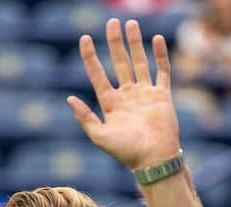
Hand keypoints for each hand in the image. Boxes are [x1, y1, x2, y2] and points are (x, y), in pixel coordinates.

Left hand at [67, 19, 180, 171]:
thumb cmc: (126, 151)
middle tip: (112, 22)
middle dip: (114, 43)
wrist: (154, 159)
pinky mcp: (162, 96)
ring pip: (139, 62)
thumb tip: (69, 98)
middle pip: (119, 62)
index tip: (84, 38)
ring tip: (130, 23)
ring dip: (135, 43)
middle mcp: (127, 95)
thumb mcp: (99, 136)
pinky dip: (160, 55)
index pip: (98, 75)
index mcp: (111, 104)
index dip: (90, 57)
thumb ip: (84, 117)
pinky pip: (162, 71)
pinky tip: (156, 39)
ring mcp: (145, 94)